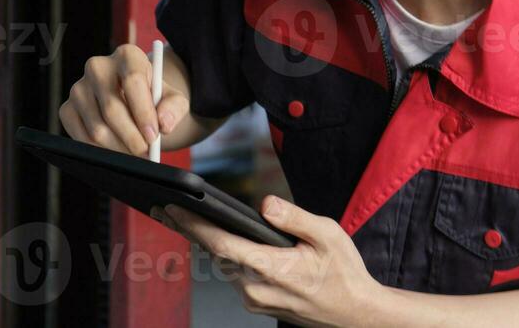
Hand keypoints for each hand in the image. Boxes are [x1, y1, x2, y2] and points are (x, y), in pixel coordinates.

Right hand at [59, 43, 186, 155]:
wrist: (132, 101)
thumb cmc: (154, 99)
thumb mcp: (172, 99)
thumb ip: (174, 108)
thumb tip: (163, 123)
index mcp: (127, 56)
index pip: (132, 80)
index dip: (143, 111)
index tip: (153, 136)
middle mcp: (98, 67)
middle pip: (112, 108)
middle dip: (131, 137)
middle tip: (146, 153)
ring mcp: (78, 88)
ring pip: (96, 127)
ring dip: (118, 148)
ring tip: (135, 154)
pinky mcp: (67, 109)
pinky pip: (80, 137)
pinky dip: (100, 151)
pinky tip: (116, 152)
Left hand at [157, 196, 383, 327]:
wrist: (355, 313)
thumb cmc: (344, 272)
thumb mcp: (329, 234)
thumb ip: (295, 218)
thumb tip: (265, 204)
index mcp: (272, 269)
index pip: (223, 245)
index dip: (195, 226)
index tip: (173, 208)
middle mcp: (256, 289)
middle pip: (214, 255)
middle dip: (188, 230)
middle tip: (164, 207)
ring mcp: (255, 300)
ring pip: (221, 266)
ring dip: (203, 242)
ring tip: (182, 218)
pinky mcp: (258, 303)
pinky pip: (233, 275)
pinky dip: (221, 255)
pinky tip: (214, 239)